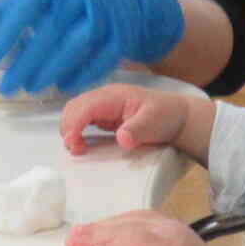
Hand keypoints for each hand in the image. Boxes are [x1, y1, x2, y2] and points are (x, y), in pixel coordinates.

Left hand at [0, 0, 184, 97]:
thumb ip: (5, 10)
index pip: (27, 7)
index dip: (7, 34)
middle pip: (50, 32)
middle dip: (26, 63)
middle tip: (7, 87)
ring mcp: (105, 15)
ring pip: (76, 47)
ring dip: (51, 71)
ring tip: (30, 88)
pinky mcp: (122, 36)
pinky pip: (100, 60)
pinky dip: (80, 77)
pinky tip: (62, 88)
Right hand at [59, 83, 191, 154]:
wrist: (175, 116)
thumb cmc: (165, 116)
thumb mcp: (154, 123)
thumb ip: (137, 130)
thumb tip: (122, 139)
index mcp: (114, 96)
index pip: (85, 107)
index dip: (75, 125)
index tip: (74, 143)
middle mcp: (104, 97)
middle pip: (73, 108)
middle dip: (68, 128)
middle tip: (77, 149)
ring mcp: (102, 105)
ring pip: (74, 113)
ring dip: (70, 130)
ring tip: (78, 148)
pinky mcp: (103, 115)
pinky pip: (82, 119)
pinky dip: (76, 131)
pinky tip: (82, 144)